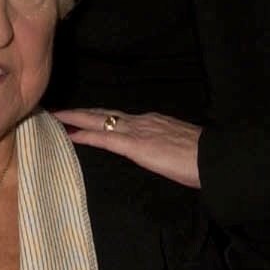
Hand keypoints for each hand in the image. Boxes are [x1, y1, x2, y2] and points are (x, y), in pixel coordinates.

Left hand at [57, 109, 202, 189]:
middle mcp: (141, 121)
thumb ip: (162, 146)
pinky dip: (84, 135)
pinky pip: (104, 138)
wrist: (213, 158)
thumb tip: (155, 152)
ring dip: (75, 119)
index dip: (97, 116)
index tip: (81, 115)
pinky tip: (69, 134)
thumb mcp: (177, 147)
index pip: (118, 117)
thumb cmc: (201, 158)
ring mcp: (137, 131)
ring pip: (98, 121)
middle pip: (103, 113)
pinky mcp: (135, 145)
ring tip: (55, 117)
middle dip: (80, 112)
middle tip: (58, 110)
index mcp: (152, 122)